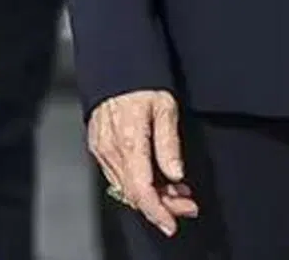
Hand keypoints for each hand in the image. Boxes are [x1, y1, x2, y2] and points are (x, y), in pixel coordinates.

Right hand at [87, 89, 197, 237]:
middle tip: (187, 205)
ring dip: (153, 195)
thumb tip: (175, 175)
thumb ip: (169, 144)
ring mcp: (103, 152)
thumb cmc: (142, 81)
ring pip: (126, 188)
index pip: (141, 190)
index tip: (173, 222)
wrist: (115, 66)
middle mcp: (111, 151)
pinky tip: (158, 180)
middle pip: (135, 194)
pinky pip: (118, 176)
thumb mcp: (166, 107)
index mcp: (129, 142)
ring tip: (179, 192)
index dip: (158, 210)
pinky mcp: (100, 149)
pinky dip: (139, 183)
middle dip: (162, 206)